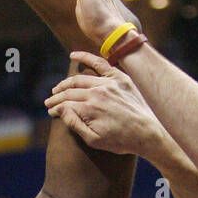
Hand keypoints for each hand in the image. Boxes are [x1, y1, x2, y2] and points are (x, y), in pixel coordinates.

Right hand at [44, 52, 169, 158]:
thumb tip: (61, 111)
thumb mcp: (94, 140)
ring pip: (80, 79)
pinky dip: (86, 58)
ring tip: (58, 89)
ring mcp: (109, 84)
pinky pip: (100, 64)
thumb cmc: (121, 141)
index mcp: (89, 109)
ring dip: (66, 83)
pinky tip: (73, 56)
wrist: (148, 133)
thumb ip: (75, 124)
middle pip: (69, 91)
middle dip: (57, 97)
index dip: (55, 108)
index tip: (51, 112)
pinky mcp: (119, 78)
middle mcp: (97, 93)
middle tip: (49, 102)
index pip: (64, 105)